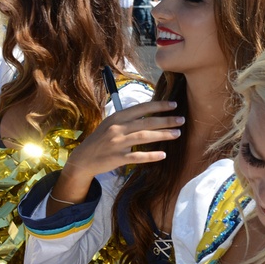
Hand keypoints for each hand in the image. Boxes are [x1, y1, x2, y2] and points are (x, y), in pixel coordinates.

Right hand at [51, 101, 181, 206]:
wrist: (83, 158)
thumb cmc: (100, 140)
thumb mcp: (110, 124)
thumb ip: (126, 119)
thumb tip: (148, 112)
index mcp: (117, 117)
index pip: (141, 108)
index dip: (159, 106)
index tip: (174, 105)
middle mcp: (117, 128)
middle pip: (146, 122)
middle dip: (166, 120)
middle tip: (181, 120)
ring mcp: (117, 143)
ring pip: (144, 137)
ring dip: (163, 135)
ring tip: (177, 134)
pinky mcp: (117, 158)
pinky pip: (137, 157)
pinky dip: (151, 156)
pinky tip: (163, 155)